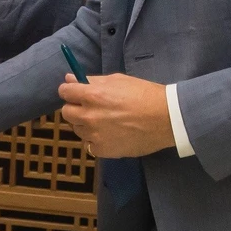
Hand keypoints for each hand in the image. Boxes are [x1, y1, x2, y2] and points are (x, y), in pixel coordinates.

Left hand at [58, 73, 174, 158]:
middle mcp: (89, 116)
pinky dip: (96, 140)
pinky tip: (111, 134)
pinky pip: (89, 145)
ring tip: (105, 122)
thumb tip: (69, 79)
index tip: (77, 92)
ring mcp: (94, 135)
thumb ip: (91, 81)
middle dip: (76, 108)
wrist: (166, 119)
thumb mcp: (118, 80)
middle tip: (92, 107)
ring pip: (77, 129)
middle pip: (66, 112)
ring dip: (86, 125)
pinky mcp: (103, 150)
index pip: (64, 92)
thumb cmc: (144, 95)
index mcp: (92, 95)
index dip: (71, 91)